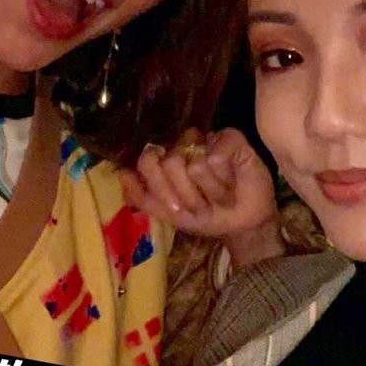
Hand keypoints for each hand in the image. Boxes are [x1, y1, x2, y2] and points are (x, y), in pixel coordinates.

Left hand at [120, 127, 283, 267]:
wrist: (242, 226)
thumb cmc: (206, 217)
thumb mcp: (168, 213)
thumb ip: (142, 196)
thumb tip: (123, 174)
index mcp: (166, 159)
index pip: (148, 163)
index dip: (162, 189)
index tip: (179, 207)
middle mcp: (185, 145)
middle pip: (170, 164)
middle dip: (189, 196)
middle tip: (204, 205)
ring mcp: (208, 139)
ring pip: (195, 165)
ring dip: (210, 192)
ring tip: (222, 198)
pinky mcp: (232, 139)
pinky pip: (216, 157)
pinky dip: (224, 179)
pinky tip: (233, 184)